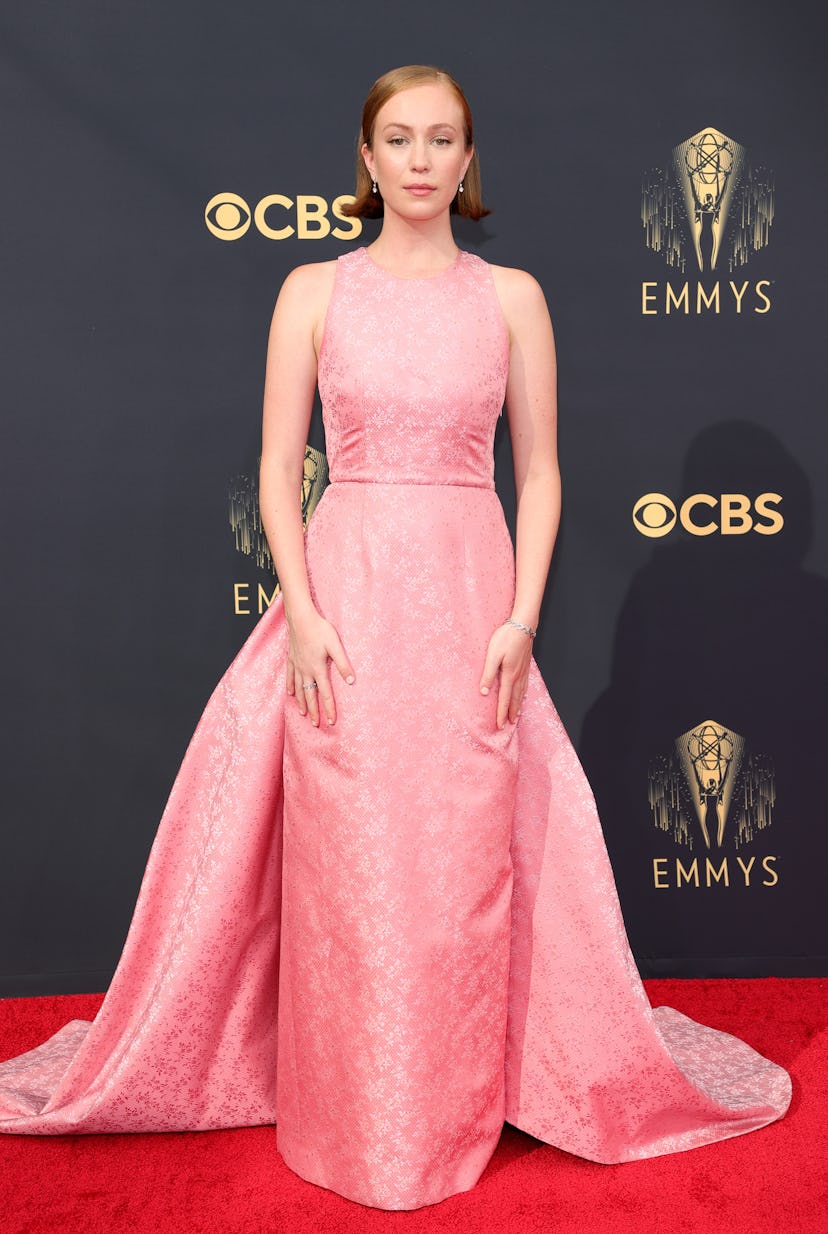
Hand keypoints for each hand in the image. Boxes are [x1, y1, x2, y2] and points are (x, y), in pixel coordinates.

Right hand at [286, 608, 354, 726]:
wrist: (300, 618)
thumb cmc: (320, 630)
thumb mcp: (335, 646)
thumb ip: (343, 664)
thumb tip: (352, 681)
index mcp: (318, 669)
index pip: (325, 693)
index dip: (329, 708)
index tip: (331, 721)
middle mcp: (306, 670)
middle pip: (310, 695)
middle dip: (314, 711)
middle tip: (316, 725)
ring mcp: (297, 665)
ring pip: (299, 689)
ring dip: (302, 702)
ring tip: (304, 714)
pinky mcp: (291, 658)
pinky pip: (289, 676)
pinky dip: (290, 686)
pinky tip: (290, 694)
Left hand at [479, 622, 532, 729]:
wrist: (523, 625)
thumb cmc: (505, 638)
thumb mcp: (492, 655)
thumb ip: (488, 674)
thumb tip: (483, 692)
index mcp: (508, 675)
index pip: (504, 699)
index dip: (501, 713)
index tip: (499, 725)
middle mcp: (518, 676)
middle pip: (514, 699)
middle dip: (511, 713)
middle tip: (509, 725)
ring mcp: (524, 671)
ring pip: (521, 693)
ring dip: (518, 706)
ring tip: (516, 716)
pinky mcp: (526, 665)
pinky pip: (525, 685)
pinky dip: (523, 695)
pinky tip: (522, 695)